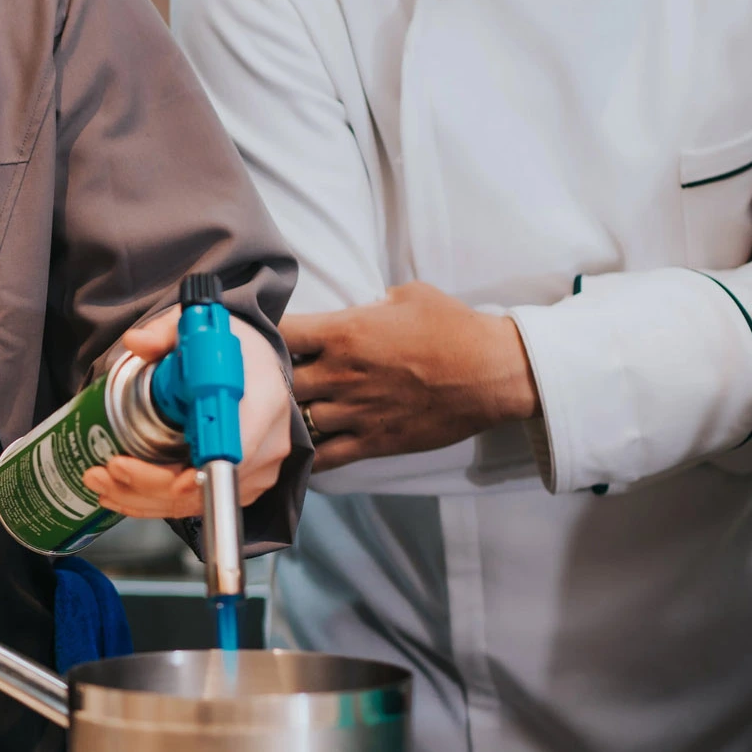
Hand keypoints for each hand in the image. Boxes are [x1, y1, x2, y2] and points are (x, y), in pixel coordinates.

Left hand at [80, 315, 292, 519]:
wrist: (255, 367)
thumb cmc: (230, 350)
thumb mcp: (198, 328)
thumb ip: (164, 333)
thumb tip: (136, 342)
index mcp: (262, 401)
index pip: (231, 448)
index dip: (194, 469)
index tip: (153, 472)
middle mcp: (267, 443)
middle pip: (206, 482)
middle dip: (148, 484)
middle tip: (105, 470)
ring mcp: (258, 470)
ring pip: (196, 502)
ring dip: (143, 498)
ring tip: (100, 481)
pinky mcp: (245, 485)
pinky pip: (198, 504)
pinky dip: (156, 503)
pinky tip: (121, 493)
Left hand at [282, 282, 538, 470]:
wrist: (493, 372)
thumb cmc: (453, 327)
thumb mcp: (406, 295)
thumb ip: (370, 302)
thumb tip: (358, 306)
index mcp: (343, 332)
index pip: (281, 332)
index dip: (262, 334)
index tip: (258, 336)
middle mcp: (341, 373)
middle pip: (278, 381)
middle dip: (266, 380)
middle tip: (261, 380)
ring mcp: (356, 411)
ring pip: (296, 420)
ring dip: (284, 417)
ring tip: (274, 415)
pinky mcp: (374, 441)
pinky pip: (326, 456)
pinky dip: (306, 456)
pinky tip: (293, 452)